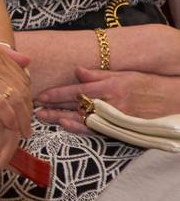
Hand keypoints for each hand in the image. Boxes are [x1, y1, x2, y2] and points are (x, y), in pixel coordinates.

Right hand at [0, 38, 32, 136]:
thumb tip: (26, 59)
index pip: (21, 75)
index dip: (27, 94)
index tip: (25, 109)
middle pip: (21, 87)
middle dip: (27, 109)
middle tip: (27, 125)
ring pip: (15, 98)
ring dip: (22, 118)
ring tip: (22, 132)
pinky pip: (2, 106)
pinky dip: (10, 119)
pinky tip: (11, 127)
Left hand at [37, 67, 179, 129]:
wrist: (174, 101)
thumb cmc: (148, 84)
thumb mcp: (124, 74)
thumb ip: (99, 74)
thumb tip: (76, 70)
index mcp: (110, 86)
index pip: (77, 90)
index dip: (57, 93)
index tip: (41, 95)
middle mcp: (111, 103)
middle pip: (76, 105)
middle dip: (54, 107)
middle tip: (35, 108)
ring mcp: (116, 118)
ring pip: (82, 118)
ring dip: (61, 118)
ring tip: (44, 117)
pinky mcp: (121, 128)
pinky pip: (97, 130)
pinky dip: (80, 128)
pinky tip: (66, 125)